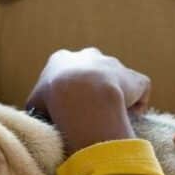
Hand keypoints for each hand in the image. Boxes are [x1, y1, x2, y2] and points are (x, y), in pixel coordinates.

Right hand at [25, 48, 150, 153]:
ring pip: (116, 81)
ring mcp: (114, 65)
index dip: (66, 89)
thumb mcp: (34, 104)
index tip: (67, 107)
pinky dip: (137, 104)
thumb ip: (37, 106)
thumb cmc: (53, 101)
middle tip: (88, 111)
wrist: (82, 97)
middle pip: (92, 71)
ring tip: (108, 118)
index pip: (64, 71)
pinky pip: (140, 90)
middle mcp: (90, 56)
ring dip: (114, 97)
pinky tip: (130, 117)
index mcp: (62, 59)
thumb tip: (38, 117)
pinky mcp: (135, 78)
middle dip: (92, 88)